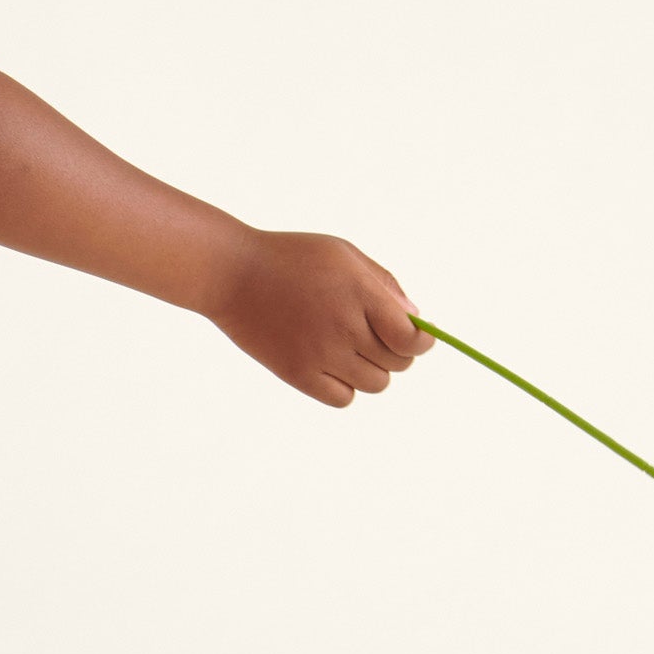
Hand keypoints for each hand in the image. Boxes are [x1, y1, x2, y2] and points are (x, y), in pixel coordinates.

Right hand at [209, 230, 431, 405]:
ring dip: (371, 370)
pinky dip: (345, 387)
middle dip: (395, 352)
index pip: (412, 339)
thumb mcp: (342, 254)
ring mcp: (320, 354)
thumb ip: (383, 284)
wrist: (232, 274)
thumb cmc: (290, 258)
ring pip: (375, 384)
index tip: (415, 338)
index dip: (421, 343)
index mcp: (360, 294)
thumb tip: (414, 320)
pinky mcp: (297, 374)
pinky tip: (331, 365)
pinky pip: (343, 398)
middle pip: (397, 363)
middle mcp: (344, 328)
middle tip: (374, 336)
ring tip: (350, 350)